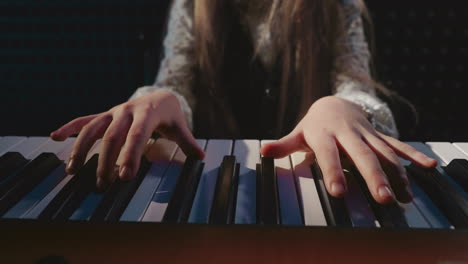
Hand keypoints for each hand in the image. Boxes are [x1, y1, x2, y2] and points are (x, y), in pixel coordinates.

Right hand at [51, 90, 203, 188]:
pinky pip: (84, 120)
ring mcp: (113, 112)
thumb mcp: (179, 125)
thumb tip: (201, 157)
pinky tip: (55, 137)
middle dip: (105, 161)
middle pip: (112, 136)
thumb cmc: (169, 114)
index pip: (136, 136)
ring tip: (72, 170)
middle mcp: (126, 111)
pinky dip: (69, 127)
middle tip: (103, 184)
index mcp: (146, 114)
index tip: (124, 176)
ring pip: (92, 129)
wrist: (158, 94)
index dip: (130, 156)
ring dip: (81, 149)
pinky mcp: (105, 115)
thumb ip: (188, 142)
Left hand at [261, 96, 436, 203]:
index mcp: (325, 134)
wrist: (335, 102)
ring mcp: (367, 134)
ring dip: (396, 173)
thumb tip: (263, 151)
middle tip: (383, 199)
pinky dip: (413, 156)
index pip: (329, 154)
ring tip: (404, 194)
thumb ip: (284, 144)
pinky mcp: (379, 135)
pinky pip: (398, 145)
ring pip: (384, 152)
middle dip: (373, 177)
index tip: (339, 192)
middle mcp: (349, 134)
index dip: (334, 172)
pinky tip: (429, 167)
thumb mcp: (298, 132)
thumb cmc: (314, 124)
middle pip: (362, 155)